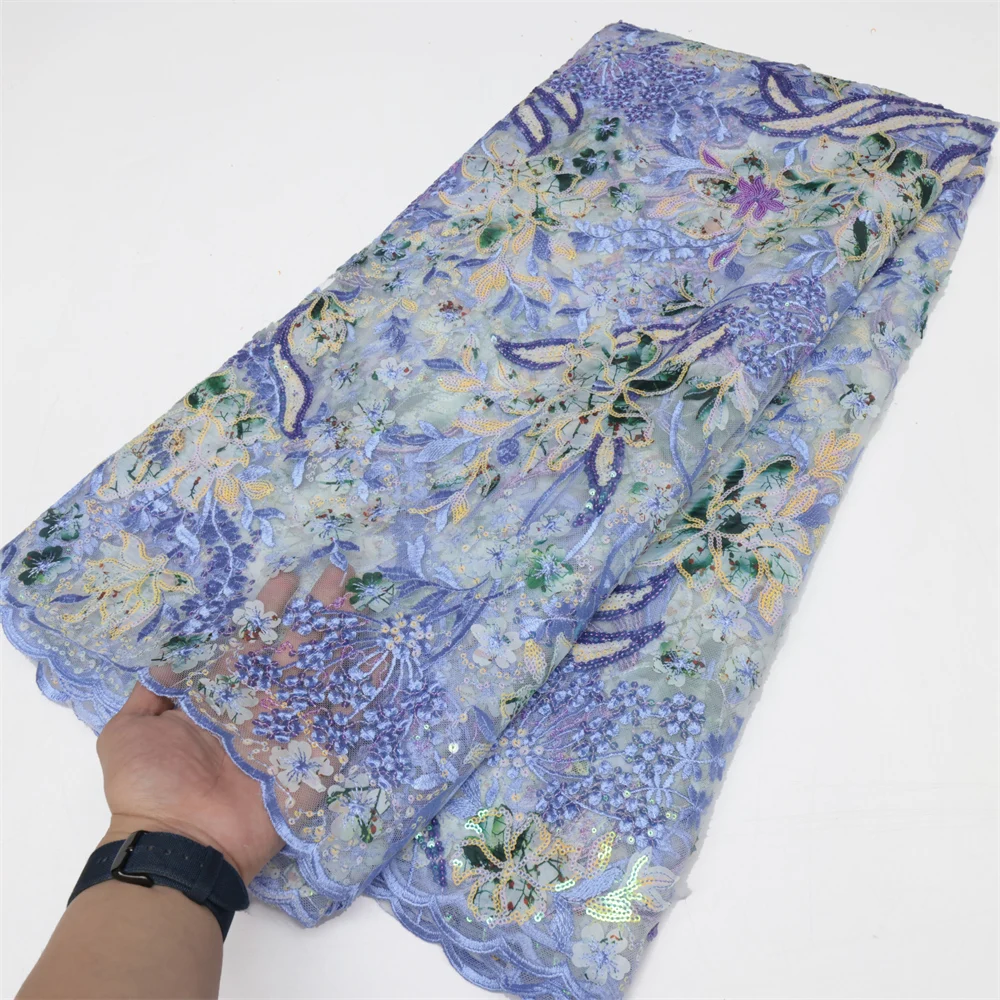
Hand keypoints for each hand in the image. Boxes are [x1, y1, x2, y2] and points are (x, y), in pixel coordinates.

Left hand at [96, 564, 351, 883]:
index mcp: (220, 694)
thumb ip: (150, 692)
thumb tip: (165, 663)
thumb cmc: (151, 784)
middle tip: (338, 574)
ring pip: (321, 675)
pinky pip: (343, 720)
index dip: (268, 611)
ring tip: (361, 605)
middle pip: (294, 649)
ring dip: (341, 641)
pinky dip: (363, 692)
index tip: (287, 580)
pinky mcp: (314, 756)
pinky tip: (380, 660)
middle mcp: (259, 705)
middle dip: (315, 612)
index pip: (250, 641)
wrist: (178, 839)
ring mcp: (289, 728)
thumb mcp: (128, 730)